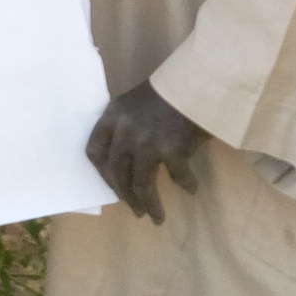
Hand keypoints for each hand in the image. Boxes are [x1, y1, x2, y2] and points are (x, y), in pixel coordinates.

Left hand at [82, 81, 206, 223]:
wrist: (201, 77)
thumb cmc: (172, 89)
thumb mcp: (138, 103)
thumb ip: (127, 127)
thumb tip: (128, 163)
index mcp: (112, 114)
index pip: (94, 151)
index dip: (101, 173)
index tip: (112, 186)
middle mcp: (125, 129)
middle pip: (117, 173)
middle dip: (126, 196)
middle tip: (136, 210)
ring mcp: (146, 141)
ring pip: (141, 184)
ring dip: (149, 204)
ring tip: (156, 217)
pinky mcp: (171, 149)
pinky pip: (177, 176)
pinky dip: (186, 184)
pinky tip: (192, 188)